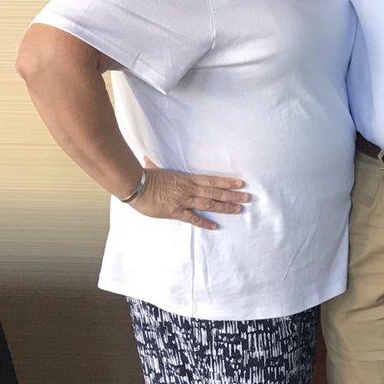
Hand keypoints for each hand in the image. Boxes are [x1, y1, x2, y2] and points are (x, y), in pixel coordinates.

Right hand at [127, 157, 250, 230]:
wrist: (135, 186)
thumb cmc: (145, 175)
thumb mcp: (156, 166)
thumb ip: (158, 162)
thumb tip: (150, 158)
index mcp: (187, 178)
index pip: (212, 180)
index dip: (227, 182)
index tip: (240, 183)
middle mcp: (189, 189)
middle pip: (215, 192)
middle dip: (232, 195)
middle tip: (247, 197)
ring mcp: (184, 201)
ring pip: (209, 204)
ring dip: (225, 207)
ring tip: (239, 209)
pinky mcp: (176, 212)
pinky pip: (193, 218)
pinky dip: (205, 223)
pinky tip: (216, 226)